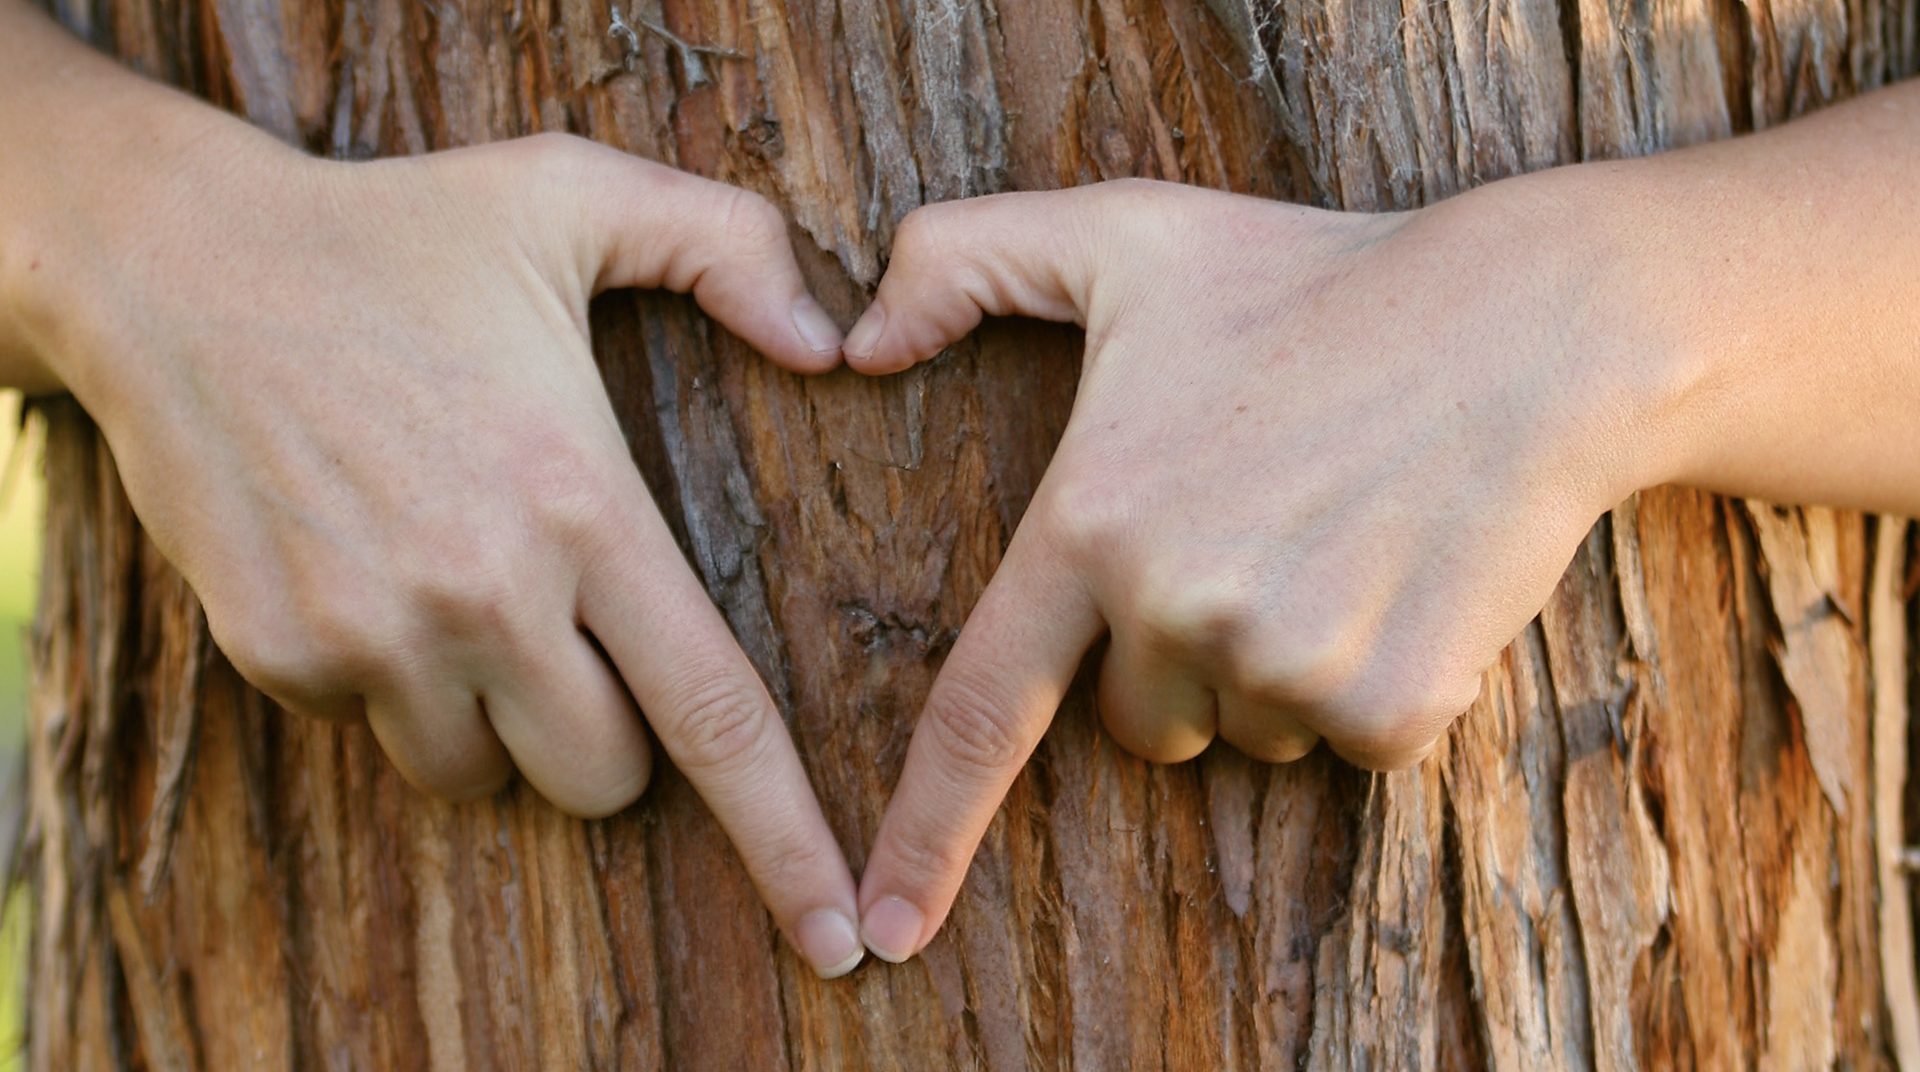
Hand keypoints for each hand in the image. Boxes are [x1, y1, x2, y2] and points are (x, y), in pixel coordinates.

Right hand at [7, 110, 867, 974]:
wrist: (177, 268)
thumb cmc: (397, 230)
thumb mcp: (572, 194)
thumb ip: (730, 248)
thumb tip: (834, 342)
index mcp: (579, 506)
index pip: (712, 713)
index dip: (784, 835)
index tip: (837, 932)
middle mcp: (481, 595)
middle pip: (602, 777)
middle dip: (612, 737)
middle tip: (574, 626)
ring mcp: (369, 636)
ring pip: (482, 773)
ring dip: (494, 714)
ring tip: (460, 579)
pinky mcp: (277, 654)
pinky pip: (372, 728)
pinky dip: (390, 679)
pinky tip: (371, 564)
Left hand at [840, 178, 1676, 961]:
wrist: (1532, 326)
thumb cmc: (1316, 277)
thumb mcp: (1126, 234)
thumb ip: (963, 261)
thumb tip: (852, 347)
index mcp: (1092, 523)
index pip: (979, 709)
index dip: (924, 828)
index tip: (886, 924)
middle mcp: (1173, 607)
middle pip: (1141, 718)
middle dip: (1184, 657)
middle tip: (1261, 528)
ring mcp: (1285, 662)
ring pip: (1252, 729)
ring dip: (1286, 663)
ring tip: (1341, 531)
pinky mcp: (1391, 702)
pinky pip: (1353, 740)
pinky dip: (1380, 680)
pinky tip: (1406, 570)